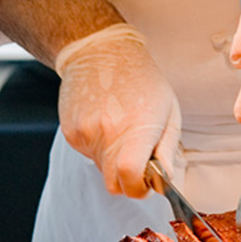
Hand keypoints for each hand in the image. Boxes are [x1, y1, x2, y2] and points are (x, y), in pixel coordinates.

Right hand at [55, 24, 180, 196]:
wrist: (102, 52)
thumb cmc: (143, 80)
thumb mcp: (170, 112)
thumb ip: (167, 150)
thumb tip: (163, 180)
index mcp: (136, 129)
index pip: (130, 178)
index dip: (139, 189)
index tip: (147, 183)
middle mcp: (106, 134)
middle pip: (114, 184)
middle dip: (129, 180)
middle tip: (139, 159)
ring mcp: (85, 133)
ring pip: (102, 169)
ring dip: (115, 160)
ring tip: (122, 129)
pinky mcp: (71, 132)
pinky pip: (89, 154)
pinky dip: (101, 148)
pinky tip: (107, 122)